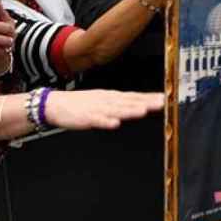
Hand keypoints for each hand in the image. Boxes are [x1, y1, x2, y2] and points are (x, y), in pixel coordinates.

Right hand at [44, 90, 163, 129]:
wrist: (55, 104)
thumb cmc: (80, 104)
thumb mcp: (104, 100)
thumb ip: (121, 104)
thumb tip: (140, 104)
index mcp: (112, 97)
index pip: (134, 96)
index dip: (150, 97)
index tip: (165, 98)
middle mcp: (107, 101)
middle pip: (129, 102)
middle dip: (146, 102)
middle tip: (162, 103)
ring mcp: (97, 109)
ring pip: (116, 110)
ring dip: (130, 110)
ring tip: (143, 111)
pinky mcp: (85, 118)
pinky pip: (97, 121)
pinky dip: (106, 122)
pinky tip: (115, 124)